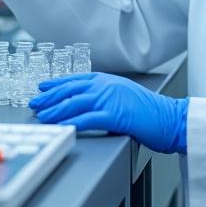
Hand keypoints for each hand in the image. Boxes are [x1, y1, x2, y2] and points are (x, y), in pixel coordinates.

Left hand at [30, 73, 188, 154]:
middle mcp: (107, 86)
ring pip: (75, 103)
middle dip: (50, 97)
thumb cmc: (150, 111)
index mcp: (108, 80)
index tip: (42, 87)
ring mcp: (110, 99)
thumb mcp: (124, 95)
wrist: (171, 118)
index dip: (56, 84)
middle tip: (34, 103)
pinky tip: (61, 127)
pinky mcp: (115, 115)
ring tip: (42, 117)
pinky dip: (71, 123)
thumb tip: (87, 102)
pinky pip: (87, 119)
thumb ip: (106, 94)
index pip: (76, 80)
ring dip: (55, 111)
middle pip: (71, 90)